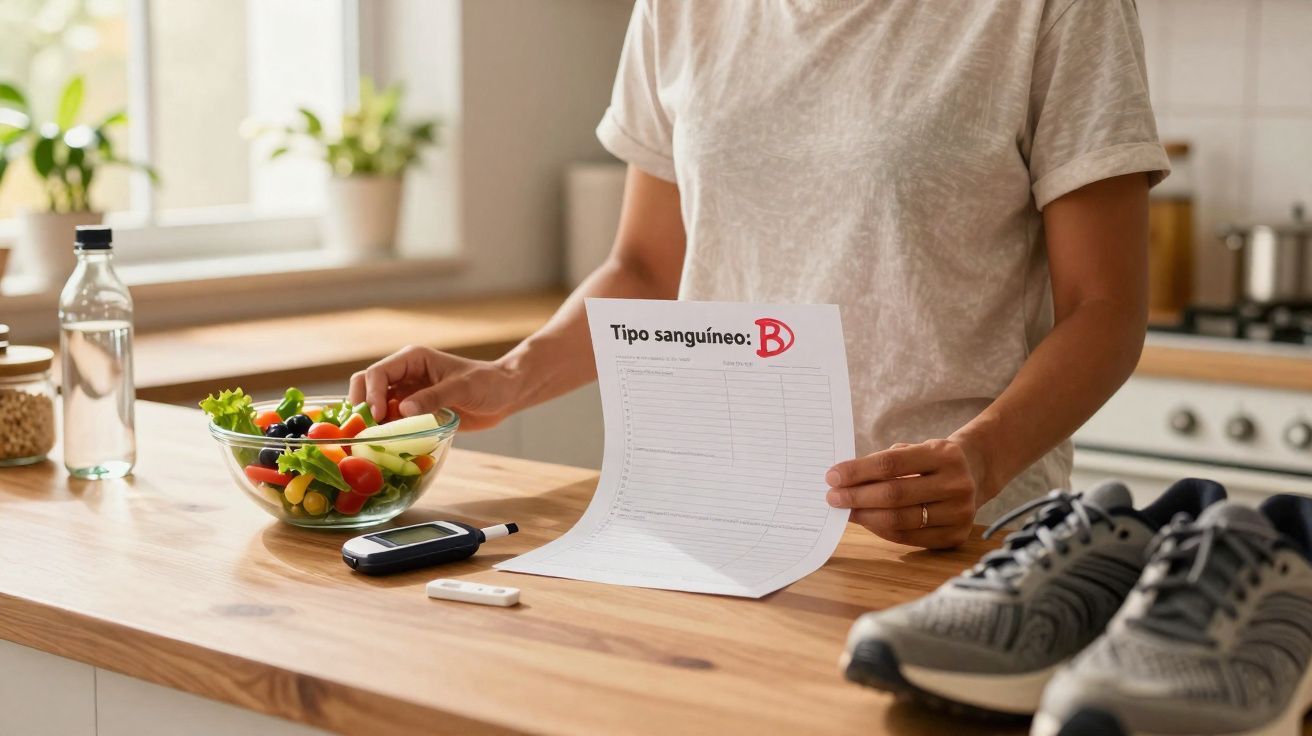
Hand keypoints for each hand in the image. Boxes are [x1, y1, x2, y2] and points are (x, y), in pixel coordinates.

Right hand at [348, 346, 523, 429]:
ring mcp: (407, 393)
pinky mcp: (414, 411)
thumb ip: (435, 397)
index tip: (376, 416)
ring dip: (371, 422)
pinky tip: (388, 446)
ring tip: (373, 442)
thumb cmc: (488, 383)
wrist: (505, 394)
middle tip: (365, 430)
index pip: (378, 373)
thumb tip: (403, 409)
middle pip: (366, 385)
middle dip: (361, 406)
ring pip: (375, 405)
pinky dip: (385, 431)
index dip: (370, 394)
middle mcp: (405, 375)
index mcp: (413, 359)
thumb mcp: (463, 388)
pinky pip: (391, 420)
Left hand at [824, 438, 990, 548]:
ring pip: (900, 520)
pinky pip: (908, 537)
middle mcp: (957, 484)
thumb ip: (884, 462)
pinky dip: (882, 530)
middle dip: (856, 497)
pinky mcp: (956, 536)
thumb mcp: (916, 450)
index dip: (857, 471)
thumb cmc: (932, 462)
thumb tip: (843, 481)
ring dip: (865, 517)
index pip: (891, 464)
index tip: (832, 476)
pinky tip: (867, 521)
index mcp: (945, 454)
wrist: (975, 475)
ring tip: (846, 511)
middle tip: (833, 497)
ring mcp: (960, 513)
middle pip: (894, 494)